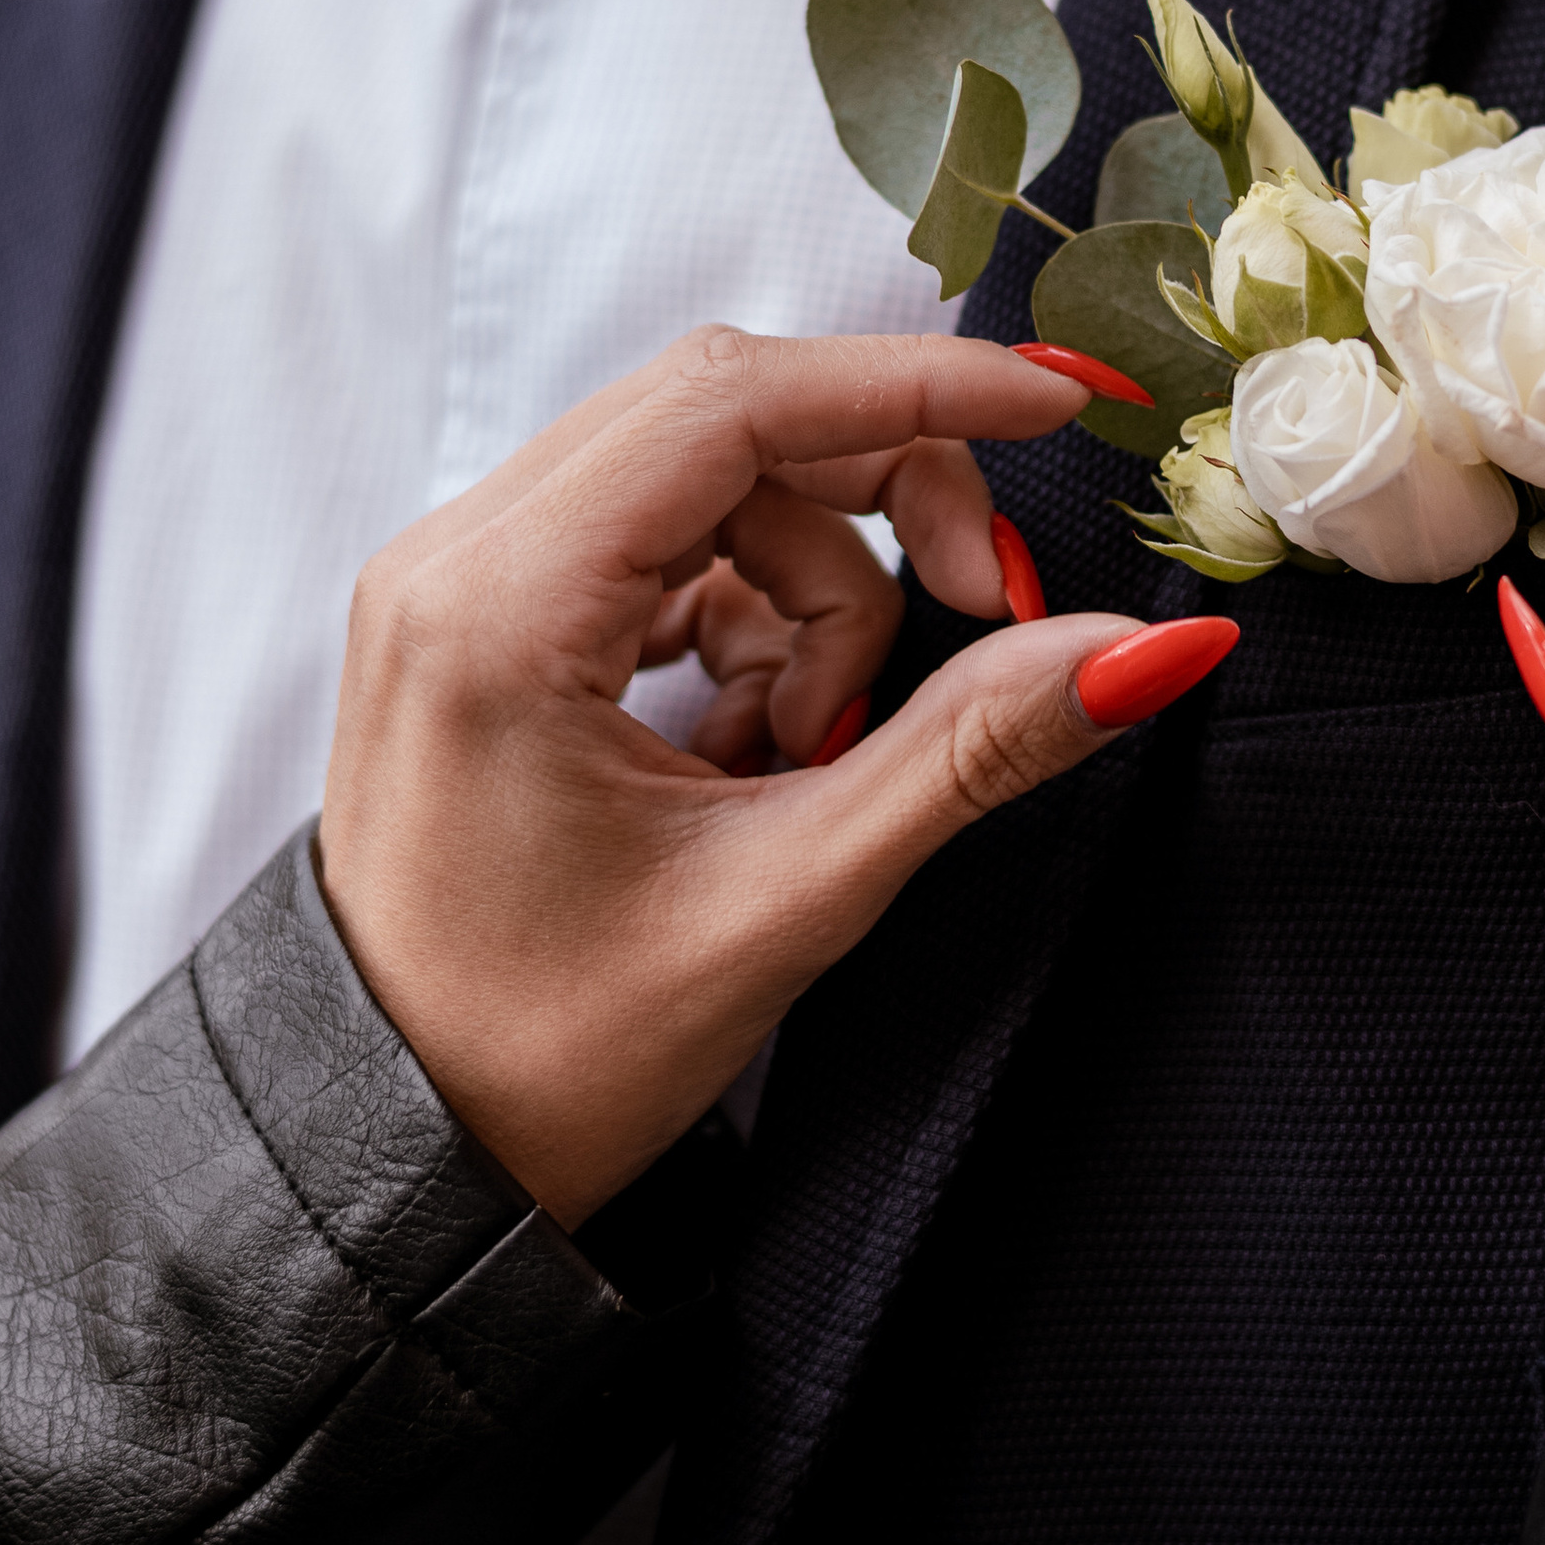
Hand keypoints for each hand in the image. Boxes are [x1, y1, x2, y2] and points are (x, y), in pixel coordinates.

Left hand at [317, 327, 1232, 1231]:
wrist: (398, 1156)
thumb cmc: (551, 1055)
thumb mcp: (789, 898)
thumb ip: (969, 749)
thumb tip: (1145, 647)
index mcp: (497, 608)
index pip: (735, 403)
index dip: (918, 389)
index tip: (1058, 406)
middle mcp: (455, 560)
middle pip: (732, 420)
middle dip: (886, 506)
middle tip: (982, 622)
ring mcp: (462, 584)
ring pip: (716, 485)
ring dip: (818, 593)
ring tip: (810, 758)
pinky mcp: (488, 620)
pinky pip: (670, 547)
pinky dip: (756, 620)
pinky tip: (762, 747)